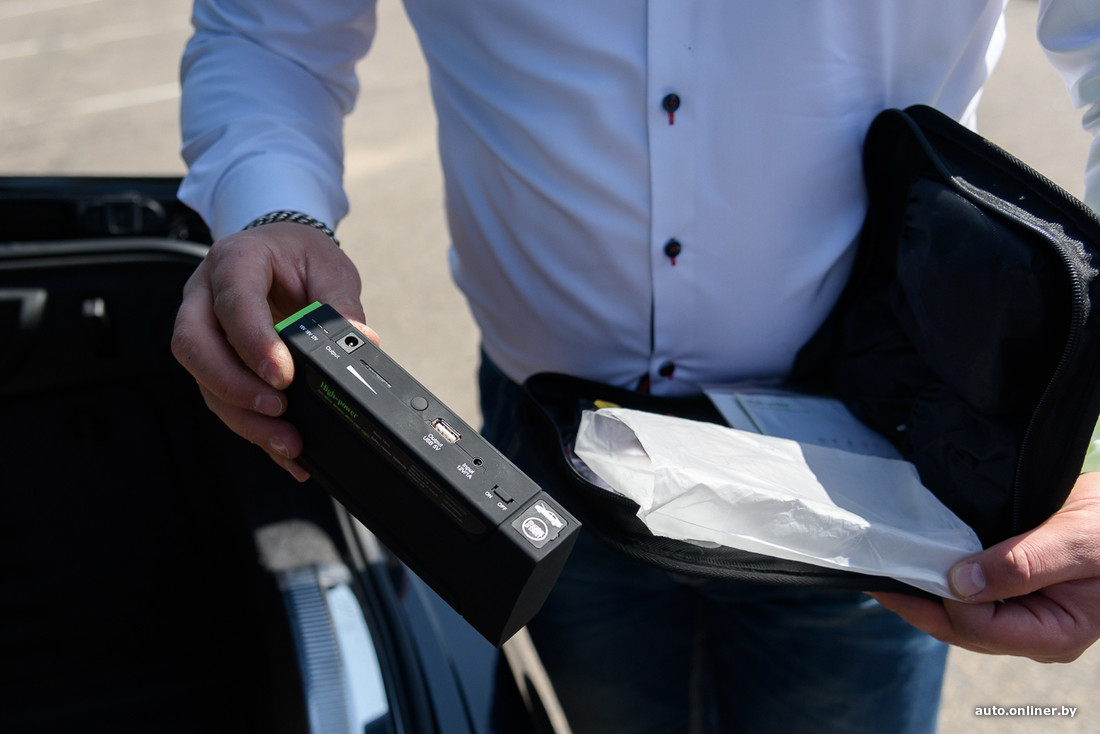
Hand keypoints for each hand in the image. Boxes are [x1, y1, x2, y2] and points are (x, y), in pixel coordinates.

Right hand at [171, 222, 374, 479]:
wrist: (280, 251)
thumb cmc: (300, 257)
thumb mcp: (330, 268)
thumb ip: (342, 304)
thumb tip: (362, 338)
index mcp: (235, 261)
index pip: (233, 303)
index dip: (253, 343)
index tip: (283, 376)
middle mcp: (204, 294)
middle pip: (195, 346)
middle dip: (234, 387)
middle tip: (277, 410)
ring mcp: (201, 328)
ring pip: (202, 379)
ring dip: (242, 417)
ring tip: (287, 442)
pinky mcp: (211, 359)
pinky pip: (220, 397)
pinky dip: (251, 427)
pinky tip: (282, 450)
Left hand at [871, 472, 1099, 662]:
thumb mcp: (1077, 541)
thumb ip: (1024, 564)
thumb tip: (961, 583)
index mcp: (1055, 633)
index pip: (979, 627)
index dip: (943, 600)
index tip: (914, 566)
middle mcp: (1034, 632)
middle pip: (959, 628)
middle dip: (916, 602)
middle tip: (872, 574)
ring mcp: (1023, 616)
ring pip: (958, 615)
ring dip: (924, 592)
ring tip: (888, 568)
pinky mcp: (1013, 595)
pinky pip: (968, 596)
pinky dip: (941, 579)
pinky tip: (919, 561)